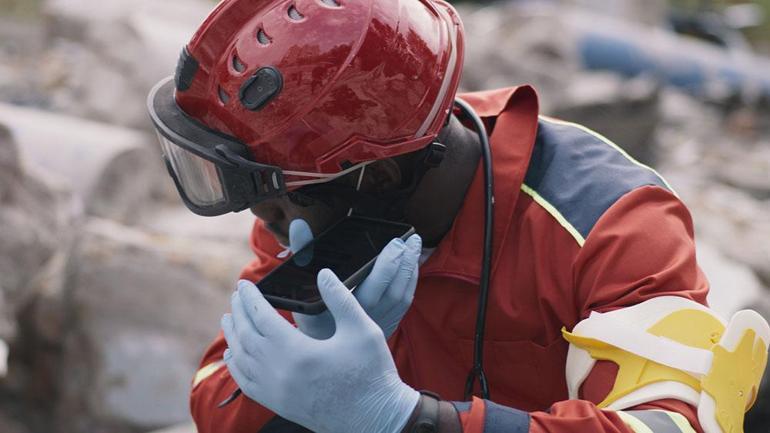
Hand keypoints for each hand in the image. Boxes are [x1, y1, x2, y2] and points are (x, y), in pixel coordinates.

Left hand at [221, 273, 418, 432]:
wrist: (376, 418)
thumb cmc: (371, 373)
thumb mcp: (362, 329)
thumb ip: (340, 299)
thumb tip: (323, 274)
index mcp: (297, 352)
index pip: (262, 317)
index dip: (251, 298)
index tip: (244, 284)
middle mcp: (279, 373)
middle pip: (247, 337)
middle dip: (239, 313)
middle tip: (236, 296)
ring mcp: (276, 392)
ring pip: (242, 360)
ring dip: (232, 337)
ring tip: (229, 320)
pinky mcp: (279, 405)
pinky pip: (246, 384)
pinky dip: (235, 367)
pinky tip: (233, 355)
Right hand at [288, 219, 421, 339]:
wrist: (320, 353)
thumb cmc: (308, 314)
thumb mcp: (298, 286)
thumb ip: (301, 252)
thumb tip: (300, 225)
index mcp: (342, 311)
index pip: (368, 288)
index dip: (384, 267)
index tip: (393, 243)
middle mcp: (363, 320)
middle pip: (390, 292)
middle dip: (400, 263)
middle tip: (406, 239)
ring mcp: (378, 324)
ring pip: (401, 296)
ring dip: (409, 269)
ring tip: (414, 244)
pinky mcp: (387, 324)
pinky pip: (404, 302)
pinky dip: (410, 281)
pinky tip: (411, 263)